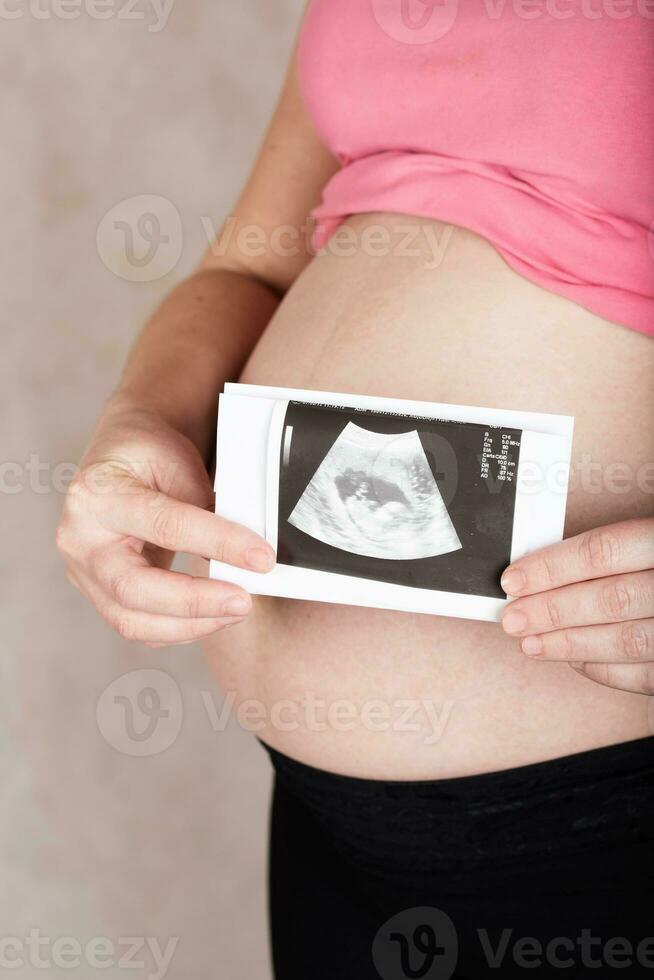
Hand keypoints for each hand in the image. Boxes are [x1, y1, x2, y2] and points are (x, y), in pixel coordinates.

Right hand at [56, 404, 274, 646]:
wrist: (119, 457)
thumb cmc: (147, 455)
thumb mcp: (178, 462)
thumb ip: (206, 506)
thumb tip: (248, 552)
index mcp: (98, 496)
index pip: (166, 526)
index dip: (219, 543)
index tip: (261, 558)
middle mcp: (81, 539)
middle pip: (134, 589)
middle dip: (196, 602)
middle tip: (243, 602)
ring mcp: (83, 572)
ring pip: (132, 620)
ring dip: (191, 624)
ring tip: (234, 611)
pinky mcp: (98, 594)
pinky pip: (137, 626)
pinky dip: (178, 629)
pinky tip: (211, 617)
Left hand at [500, 518, 653, 693]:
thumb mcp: (651, 539)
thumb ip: (618, 550)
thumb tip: (546, 566)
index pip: (605, 551)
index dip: (553, 566)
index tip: (514, 578)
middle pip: (610, 598)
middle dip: (552, 611)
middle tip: (512, 617)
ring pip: (628, 640)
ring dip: (571, 644)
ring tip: (531, 643)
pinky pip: (648, 675)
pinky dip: (606, 670)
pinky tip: (575, 661)